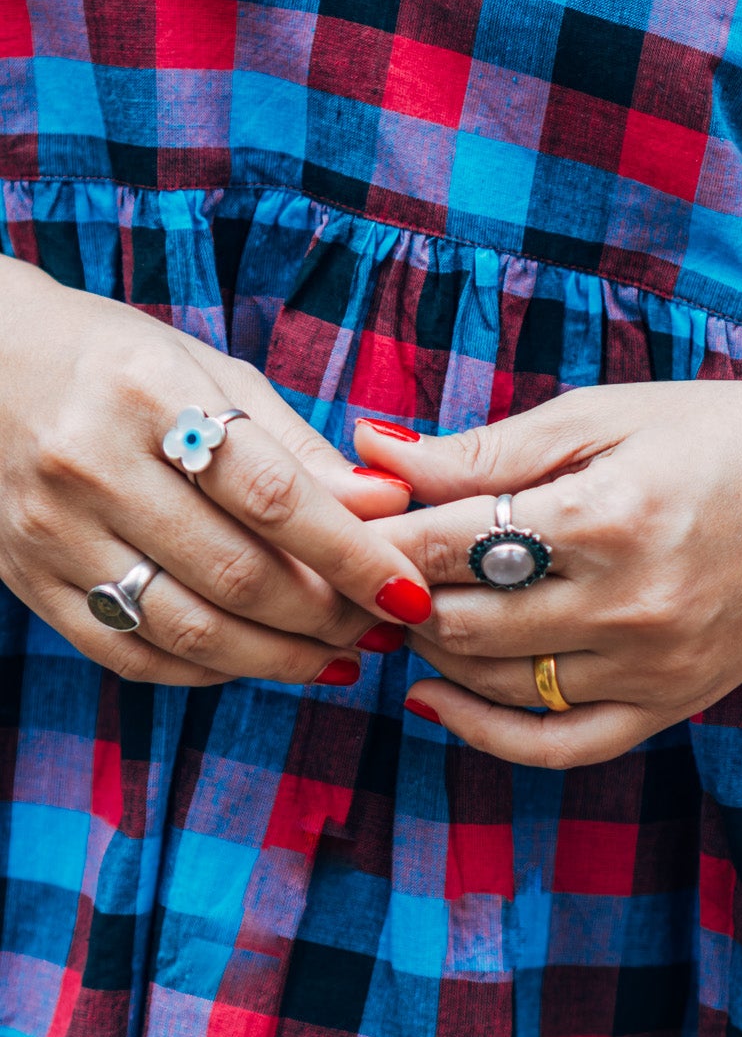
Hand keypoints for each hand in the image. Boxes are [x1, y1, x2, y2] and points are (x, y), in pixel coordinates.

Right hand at [0, 257, 430, 689]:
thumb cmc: (120, 364)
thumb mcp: (211, 374)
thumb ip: (297, 448)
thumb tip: (388, 509)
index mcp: (149, 394)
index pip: (272, 495)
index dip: (351, 554)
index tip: (408, 590)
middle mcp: (91, 466)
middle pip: (234, 574)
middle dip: (325, 616)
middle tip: (380, 627)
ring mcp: (51, 532)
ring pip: (186, 631)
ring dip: (277, 659)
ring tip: (336, 656)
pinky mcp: (28, 582)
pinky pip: (129, 654)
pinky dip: (205, 672)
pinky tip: (256, 659)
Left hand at [354, 378, 741, 767]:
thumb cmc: (731, 431)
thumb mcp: (609, 414)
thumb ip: (488, 447)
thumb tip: (372, 449)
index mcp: (609, 516)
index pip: (446, 545)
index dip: (381, 533)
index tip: (350, 515)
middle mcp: (630, 604)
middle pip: (458, 622)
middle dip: (395, 597)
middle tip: (364, 567)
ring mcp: (655, 665)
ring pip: (495, 683)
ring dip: (430, 651)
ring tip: (405, 608)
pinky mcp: (675, 702)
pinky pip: (559, 745)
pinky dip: (484, 733)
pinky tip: (438, 700)